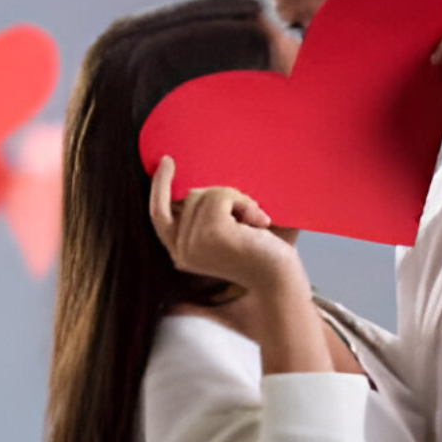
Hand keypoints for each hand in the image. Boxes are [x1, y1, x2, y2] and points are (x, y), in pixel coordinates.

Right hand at [149, 157, 301, 292]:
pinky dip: (244, 203)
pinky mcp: (209, 233)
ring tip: (255, 226)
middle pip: (191, 195)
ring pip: (207, 193)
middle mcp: (181, 250)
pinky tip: (258, 225)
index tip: (166, 161)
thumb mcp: (230, 232)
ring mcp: (193, 243)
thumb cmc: (265, 255)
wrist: (282, 280)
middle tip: (251, 219)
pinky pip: (220, 196)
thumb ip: (211, 212)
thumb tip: (206, 175)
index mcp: (182, 252)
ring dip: (238, 201)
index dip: (159, 185)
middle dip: (224, 196)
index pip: (158, 214)